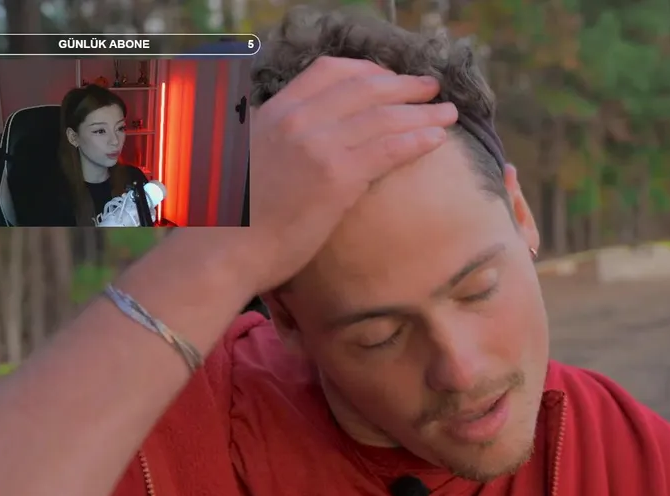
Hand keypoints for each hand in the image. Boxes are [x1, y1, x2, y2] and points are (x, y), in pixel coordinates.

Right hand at [240, 57, 457, 292]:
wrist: (221, 250)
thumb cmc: (232, 219)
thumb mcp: (249, 160)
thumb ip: (278, 142)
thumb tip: (300, 150)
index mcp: (275, 110)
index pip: (329, 72)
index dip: (368, 71)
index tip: (391, 78)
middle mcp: (297, 119)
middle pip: (364, 87)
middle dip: (404, 85)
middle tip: (431, 89)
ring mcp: (317, 145)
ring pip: (383, 116)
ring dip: (422, 112)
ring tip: (448, 113)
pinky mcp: (336, 177)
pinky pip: (388, 149)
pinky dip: (417, 139)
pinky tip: (437, 139)